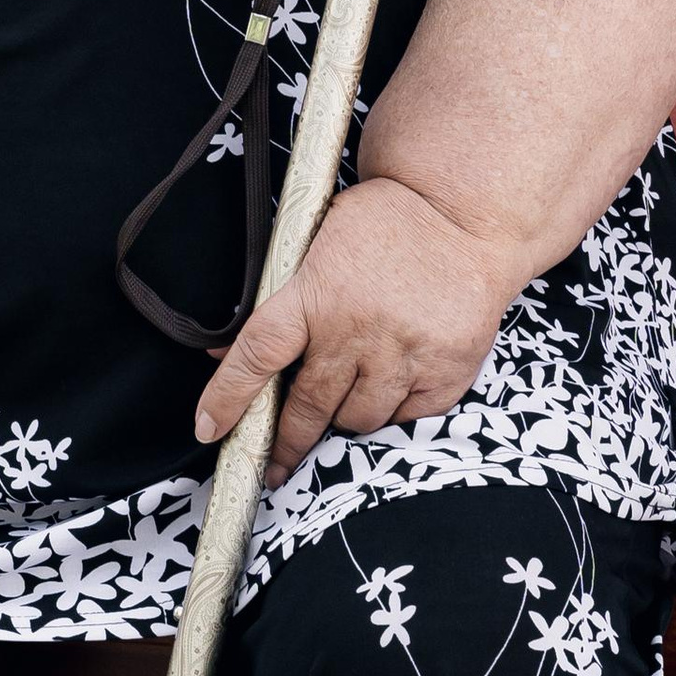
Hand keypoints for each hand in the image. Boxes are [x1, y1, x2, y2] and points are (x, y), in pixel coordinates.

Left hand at [195, 176, 519, 482]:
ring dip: (345, 418)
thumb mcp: (316, 243)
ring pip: (359, 420)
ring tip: (347, 400)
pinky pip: (408, 418)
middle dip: (287, 441)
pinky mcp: (447, 369)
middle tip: (278, 464)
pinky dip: (394, 411)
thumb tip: (224, 350)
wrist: (465, 211)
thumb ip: (279, 301)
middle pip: (307, 406)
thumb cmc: (385, 222)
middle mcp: (357, 329)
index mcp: (316, 294)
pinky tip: (393, 386)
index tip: (209, 428)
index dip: (228, 397)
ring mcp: (405, 353)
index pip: (258, 355)